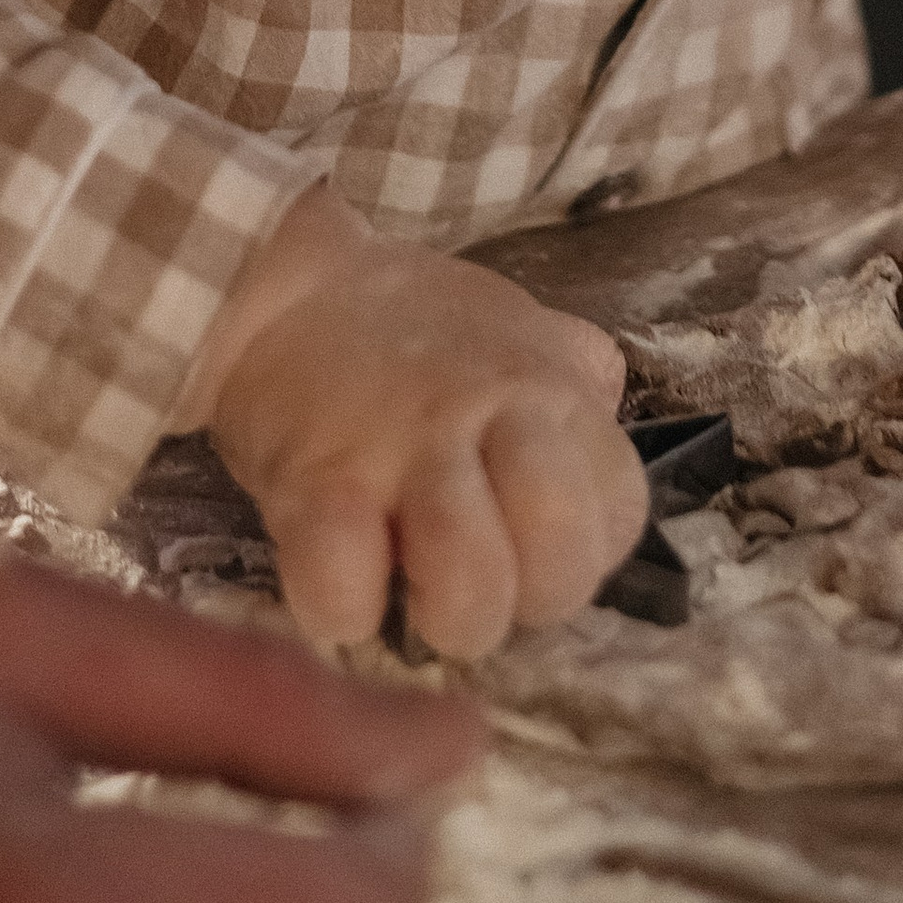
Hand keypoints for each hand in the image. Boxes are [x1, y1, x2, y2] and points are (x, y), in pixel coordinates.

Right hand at [184, 186, 651, 660]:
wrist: (282, 284)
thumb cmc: (410, 325)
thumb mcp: (515, 330)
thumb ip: (571, 376)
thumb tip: (602, 407)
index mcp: (549, 391)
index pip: (620, 515)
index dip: (580, 557)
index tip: (528, 548)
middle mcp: (492, 417)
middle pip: (560, 559)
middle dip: (521, 602)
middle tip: (472, 579)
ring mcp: (404, 452)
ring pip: (471, 589)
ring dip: (444, 617)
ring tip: (409, 582)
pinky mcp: (317, 485)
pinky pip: (347, 593)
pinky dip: (346, 610)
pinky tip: (340, 573)